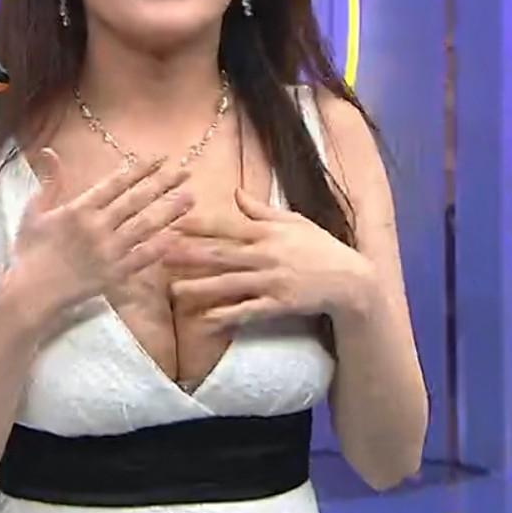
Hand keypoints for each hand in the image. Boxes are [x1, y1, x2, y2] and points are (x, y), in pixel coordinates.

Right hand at [3, 149, 191, 331]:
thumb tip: (51, 151)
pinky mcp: (115, 274)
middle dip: (162, 184)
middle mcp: (98, 227)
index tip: (159, 158)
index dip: (140, 169)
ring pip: (145, 227)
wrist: (31, 293)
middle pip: (136, 200)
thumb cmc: (30, 252)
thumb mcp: (34, 212)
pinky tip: (177, 235)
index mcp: (79, 209)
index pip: (116, 183)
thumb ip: (49, 182)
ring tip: (190, 198)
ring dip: (169, 211)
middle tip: (184, 171)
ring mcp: (109, 252)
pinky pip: (143, 258)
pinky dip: (161, 246)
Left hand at [165, 188, 376, 329]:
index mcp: (268, 233)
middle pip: (221, 254)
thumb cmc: (320, 247)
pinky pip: (248, 310)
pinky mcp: (279, 305)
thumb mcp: (293, 221)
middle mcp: (266, 255)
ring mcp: (272, 282)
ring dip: (200, 287)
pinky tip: (205, 320)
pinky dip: (227, 315)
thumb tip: (235, 192)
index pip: (227, 226)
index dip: (198, 225)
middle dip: (189, 255)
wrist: (351, 280)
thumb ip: (261, 210)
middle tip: (160, 255)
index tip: (172, 223)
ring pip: (229, 284)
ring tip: (174, 290)